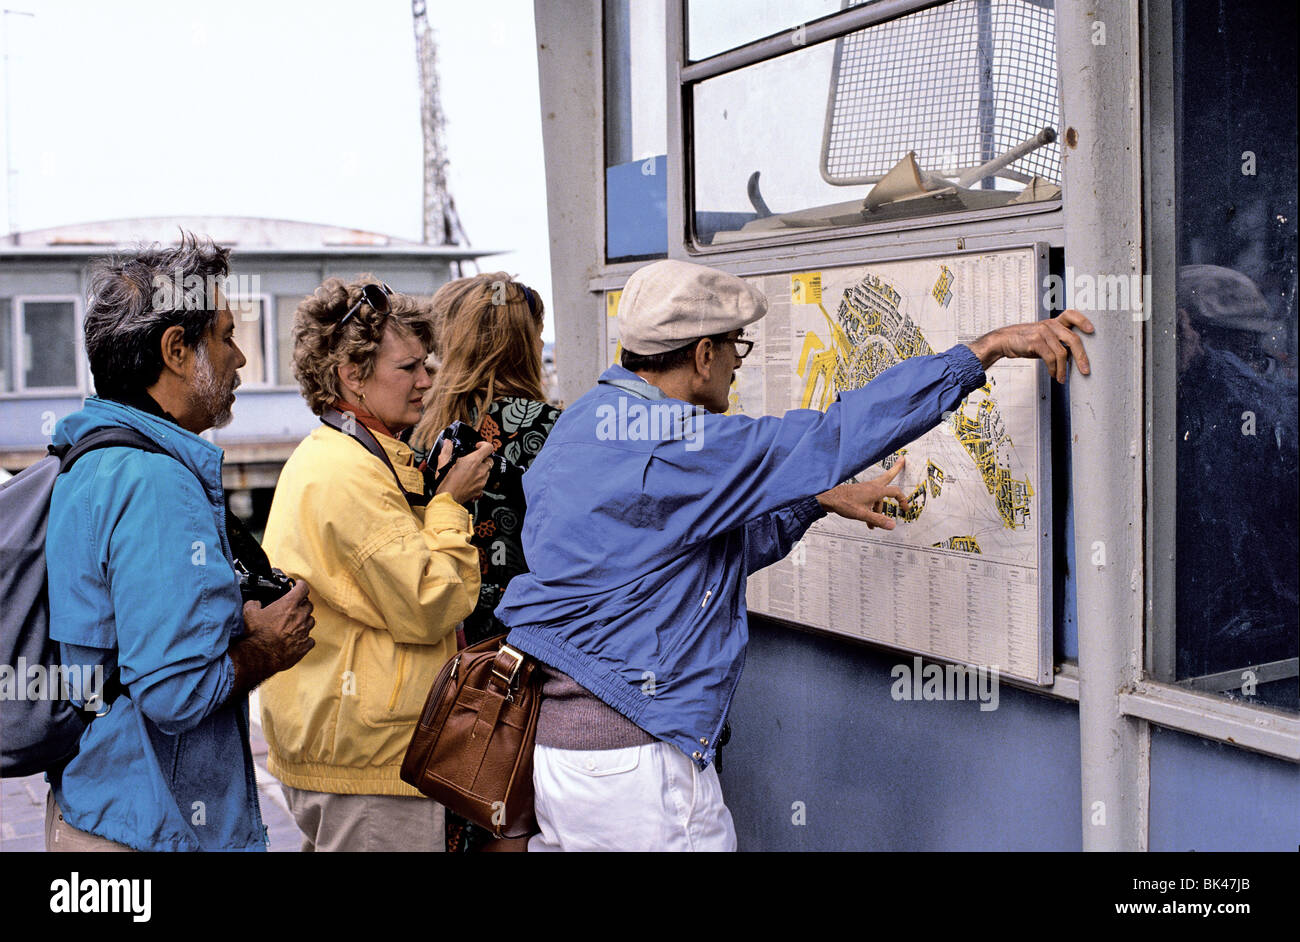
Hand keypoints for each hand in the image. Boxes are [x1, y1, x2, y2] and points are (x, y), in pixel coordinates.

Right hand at [239, 578, 315, 675]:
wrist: (259, 656)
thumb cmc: (256, 635)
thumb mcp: (249, 614)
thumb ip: (253, 604)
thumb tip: (254, 603)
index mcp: (289, 605)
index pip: (303, 588)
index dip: (301, 585)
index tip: (298, 585)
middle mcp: (300, 616)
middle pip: (309, 605)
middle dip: (303, 604)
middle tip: (295, 606)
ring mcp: (304, 631)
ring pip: (311, 621)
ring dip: (305, 620)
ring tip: (295, 624)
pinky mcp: (305, 646)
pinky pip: (310, 639)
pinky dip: (305, 638)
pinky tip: (298, 640)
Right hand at [435, 440, 493, 503]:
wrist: (447, 500)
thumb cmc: (445, 484)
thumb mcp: (443, 464)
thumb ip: (447, 451)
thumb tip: (447, 443)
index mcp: (473, 462)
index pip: (489, 448)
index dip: (484, 445)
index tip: (478, 446)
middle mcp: (480, 471)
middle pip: (489, 460)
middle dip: (482, 458)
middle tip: (472, 460)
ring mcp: (482, 481)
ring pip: (488, 471)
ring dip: (481, 469)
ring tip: (470, 471)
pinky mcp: (480, 489)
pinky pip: (484, 481)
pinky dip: (479, 479)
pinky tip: (469, 479)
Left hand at [816, 457, 908, 529]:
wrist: (829, 498)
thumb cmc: (844, 503)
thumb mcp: (862, 514)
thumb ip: (878, 520)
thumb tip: (892, 525)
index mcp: (876, 490)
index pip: (895, 492)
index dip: (903, 500)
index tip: (905, 509)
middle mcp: (872, 487)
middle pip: (888, 476)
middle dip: (896, 469)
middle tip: (903, 460)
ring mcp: (866, 488)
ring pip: (879, 496)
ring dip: (879, 509)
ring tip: (874, 525)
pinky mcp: (861, 492)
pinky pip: (871, 500)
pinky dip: (872, 509)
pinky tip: (868, 522)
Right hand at [966, 309, 1093, 381]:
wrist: (1004, 341)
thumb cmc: (1025, 340)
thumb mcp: (1043, 337)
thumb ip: (1057, 341)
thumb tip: (1073, 356)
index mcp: (1054, 322)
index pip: (1071, 315)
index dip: (1083, 320)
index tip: (1092, 330)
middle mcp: (1050, 325)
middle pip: (1073, 339)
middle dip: (1082, 357)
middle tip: (1085, 370)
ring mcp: (1043, 332)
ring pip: (1062, 353)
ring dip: (1063, 369)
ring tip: (1062, 378)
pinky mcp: (1035, 342)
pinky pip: (1050, 358)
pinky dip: (1054, 369)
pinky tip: (1053, 374)